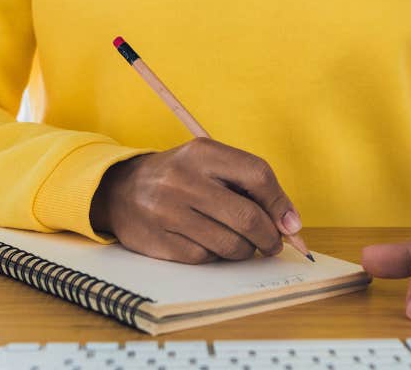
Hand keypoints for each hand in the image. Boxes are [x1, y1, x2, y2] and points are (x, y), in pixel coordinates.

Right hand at [88, 139, 302, 263]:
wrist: (120, 190)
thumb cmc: (180, 177)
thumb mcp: (209, 163)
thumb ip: (248, 185)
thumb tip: (291, 225)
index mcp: (202, 152)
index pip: (257, 175)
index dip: (281, 203)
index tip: (291, 224)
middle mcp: (184, 180)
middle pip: (247, 217)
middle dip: (269, 237)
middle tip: (273, 244)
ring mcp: (169, 212)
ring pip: (230, 244)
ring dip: (246, 250)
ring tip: (243, 244)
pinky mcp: (160, 241)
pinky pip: (207, 258)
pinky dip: (218, 257)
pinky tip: (213, 245)